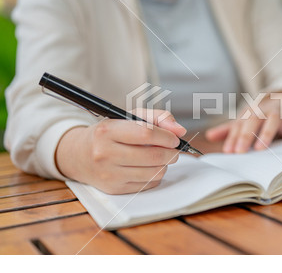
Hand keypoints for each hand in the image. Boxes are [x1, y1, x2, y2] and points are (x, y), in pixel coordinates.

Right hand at [55, 109, 185, 193]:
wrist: (78, 155)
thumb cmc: (108, 133)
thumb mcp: (128, 117)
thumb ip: (157, 117)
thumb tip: (180, 130)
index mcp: (107, 131)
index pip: (147, 134)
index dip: (167, 137)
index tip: (174, 138)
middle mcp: (105, 153)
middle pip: (153, 156)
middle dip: (171, 153)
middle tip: (173, 149)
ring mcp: (109, 174)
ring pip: (154, 172)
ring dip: (165, 165)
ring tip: (160, 157)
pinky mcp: (114, 189)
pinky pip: (148, 184)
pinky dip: (155, 175)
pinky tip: (149, 167)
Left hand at [206, 92, 281, 152]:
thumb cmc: (263, 114)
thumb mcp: (246, 120)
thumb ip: (229, 129)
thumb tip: (209, 135)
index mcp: (250, 112)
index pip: (239, 125)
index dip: (233, 138)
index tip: (228, 151)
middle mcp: (264, 110)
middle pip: (253, 120)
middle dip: (245, 136)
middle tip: (239, 151)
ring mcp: (280, 112)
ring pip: (273, 119)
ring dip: (266, 133)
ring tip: (259, 148)